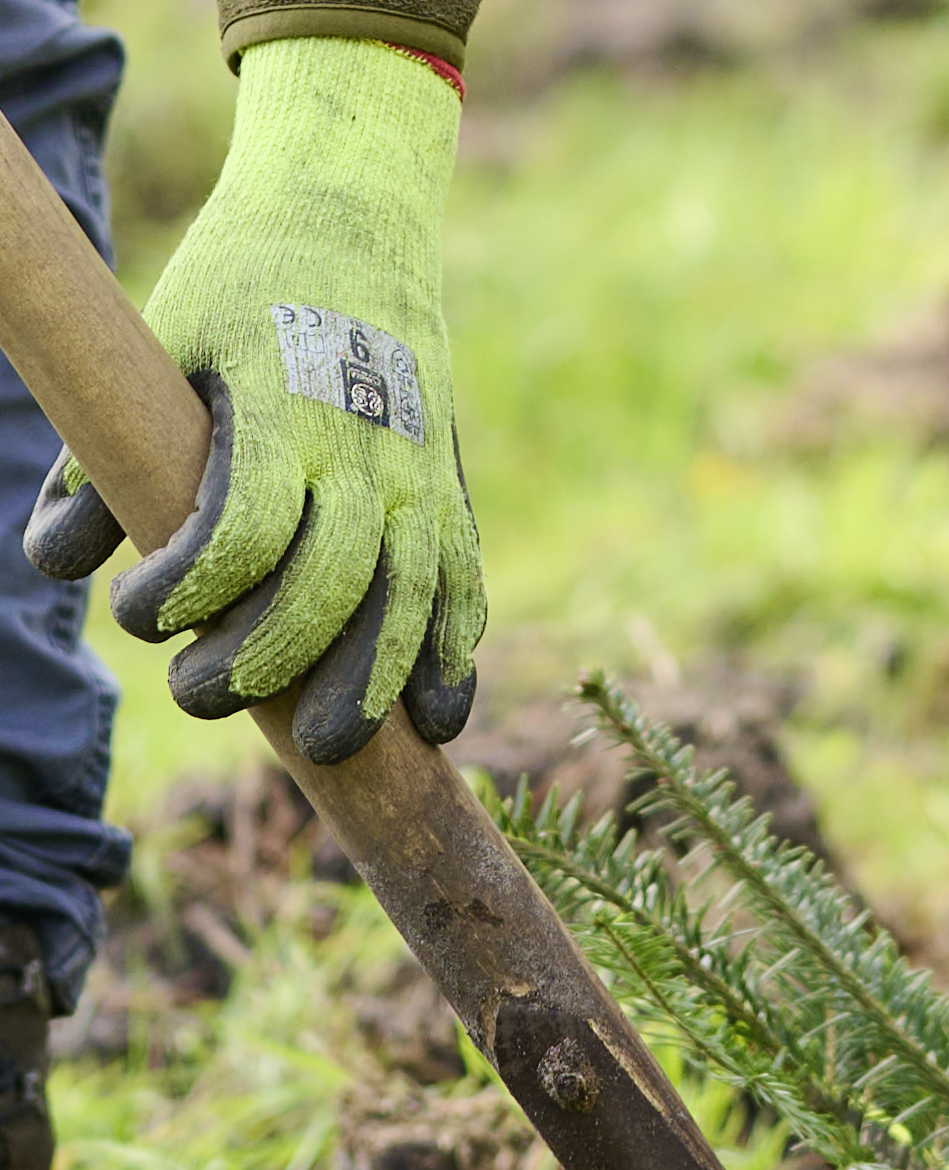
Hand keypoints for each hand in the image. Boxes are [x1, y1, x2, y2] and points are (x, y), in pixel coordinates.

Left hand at [25, 39, 483, 764]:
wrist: (361, 219)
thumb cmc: (240, 284)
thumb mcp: (160, 339)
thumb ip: (110, 452)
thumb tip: (61, 562)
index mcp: (284, 406)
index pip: (245, 530)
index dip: (190, 590)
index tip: (139, 613)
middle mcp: (366, 450)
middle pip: (332, 586)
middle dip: (270, 661)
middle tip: (202, 696)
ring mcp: (422, 476)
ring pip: (411, 605)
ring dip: (373, 686)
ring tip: (332, 751)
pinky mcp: (454, 495)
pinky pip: (466, 591)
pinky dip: (455, 661)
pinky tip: (437, 723)